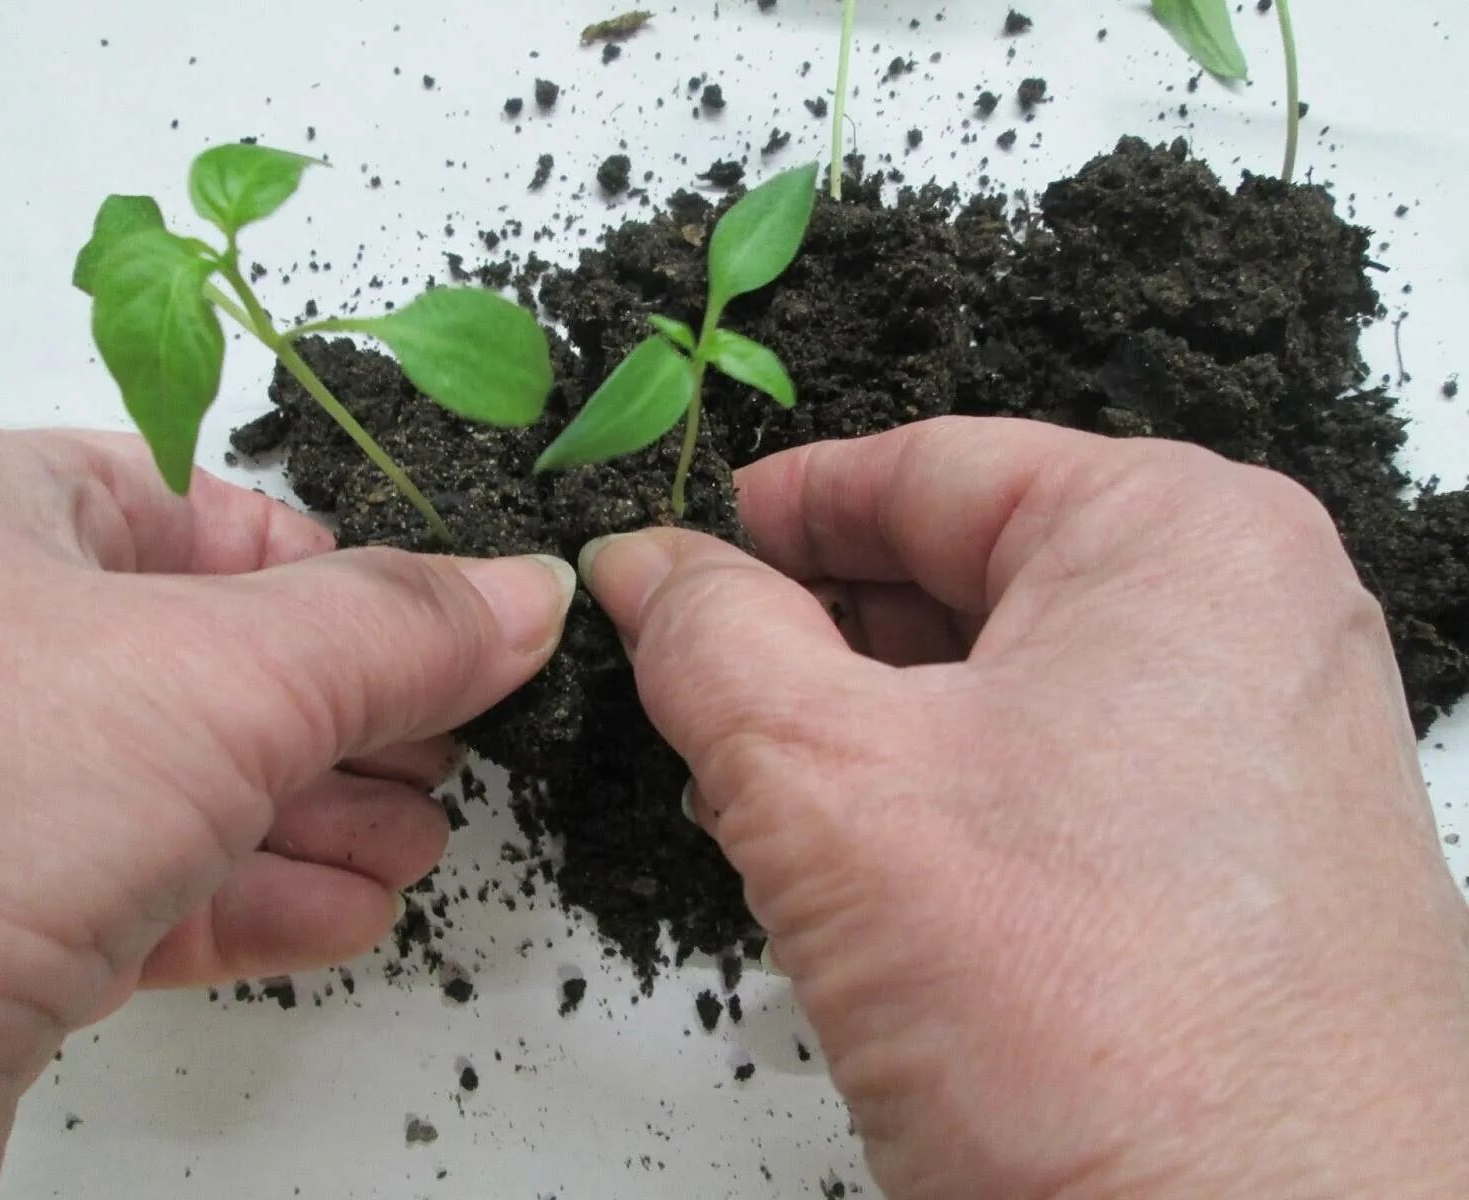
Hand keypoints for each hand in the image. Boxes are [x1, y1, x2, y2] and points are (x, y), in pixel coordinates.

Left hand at [0, 424, 573, 1199]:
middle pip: (211, 658)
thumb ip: (387, 631)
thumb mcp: (214, 678)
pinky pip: (144, 890)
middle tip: (452, 754)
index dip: (342, 574)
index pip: (205, 514)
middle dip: (349, 717)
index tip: (453, 635)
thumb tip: (528, 593)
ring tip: (418, 848)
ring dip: (319, 818)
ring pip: (183, 786)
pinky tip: (343, 915)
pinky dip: (255, 899)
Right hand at [582, 418, 1468, 1199]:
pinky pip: (1073, 777)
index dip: (785, 503)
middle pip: (977, 572)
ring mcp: (1268, 748)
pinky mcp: (1254, 864)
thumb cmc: (1101, 1025)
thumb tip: (644, 565)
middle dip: (821, 625)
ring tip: (763, 779)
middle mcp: (1254, 623)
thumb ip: (712, 644)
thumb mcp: (830, 786)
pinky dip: (956, 797)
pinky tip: (870, 862)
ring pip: (1018, 683)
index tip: (687, 543)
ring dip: (877, 722)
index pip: (934, 465)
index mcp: (1182, 539)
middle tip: (701, 674)